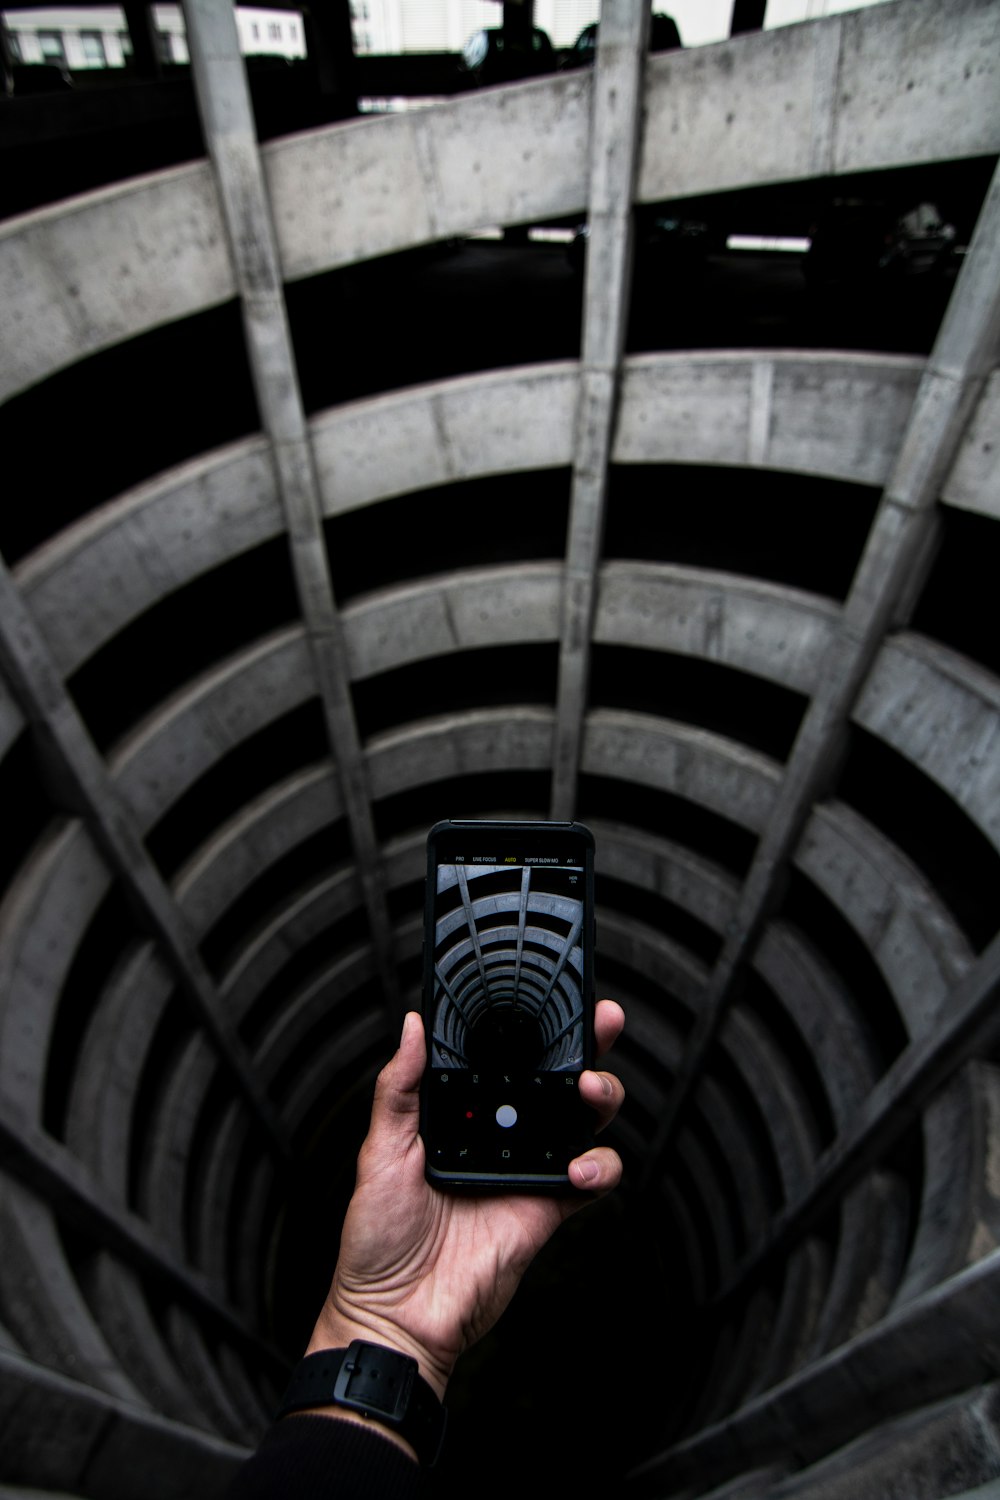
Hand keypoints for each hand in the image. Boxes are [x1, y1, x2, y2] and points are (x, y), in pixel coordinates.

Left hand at [306, 1000, 624, 1403]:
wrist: (397, 1314)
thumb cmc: (376, 1238)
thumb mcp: (379, 1151)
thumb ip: (400, 1087)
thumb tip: (414, 1026)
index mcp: (462, 1114)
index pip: (505, 1059)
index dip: (532, 1026)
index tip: (551, 994)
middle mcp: (501, 1135)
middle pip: (557, 1079)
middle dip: (588, 1044)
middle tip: (602, 1020)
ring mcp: (529, 1168)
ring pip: (585, 1118)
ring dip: (601, 1095)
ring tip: (588, 1090)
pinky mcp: (549, 1207)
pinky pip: (594, 1178)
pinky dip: (601, 1165)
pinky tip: (579, 1166)